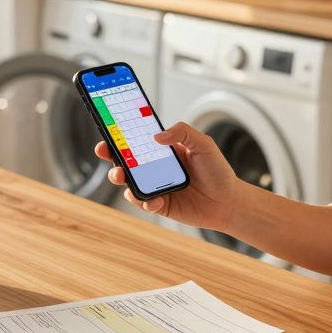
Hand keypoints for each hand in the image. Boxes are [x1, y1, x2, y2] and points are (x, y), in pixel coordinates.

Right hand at [94, 121, 240, 231]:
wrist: (228, 202)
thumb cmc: (217, 171)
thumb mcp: (204, 144)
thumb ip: (183, 132)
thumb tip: (157, 136)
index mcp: (164, 150)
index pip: (138, 139)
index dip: (121, 134)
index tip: (108, 128)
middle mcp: (156, 167)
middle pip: (125, 159)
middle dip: (110, 154)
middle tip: (104, 151)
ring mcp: (155, 186)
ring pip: (128, 181)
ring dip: (119, 177)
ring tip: (120, 175)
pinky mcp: (159, 204)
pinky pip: (143, 202)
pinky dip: (144, 200)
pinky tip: (156, 200)